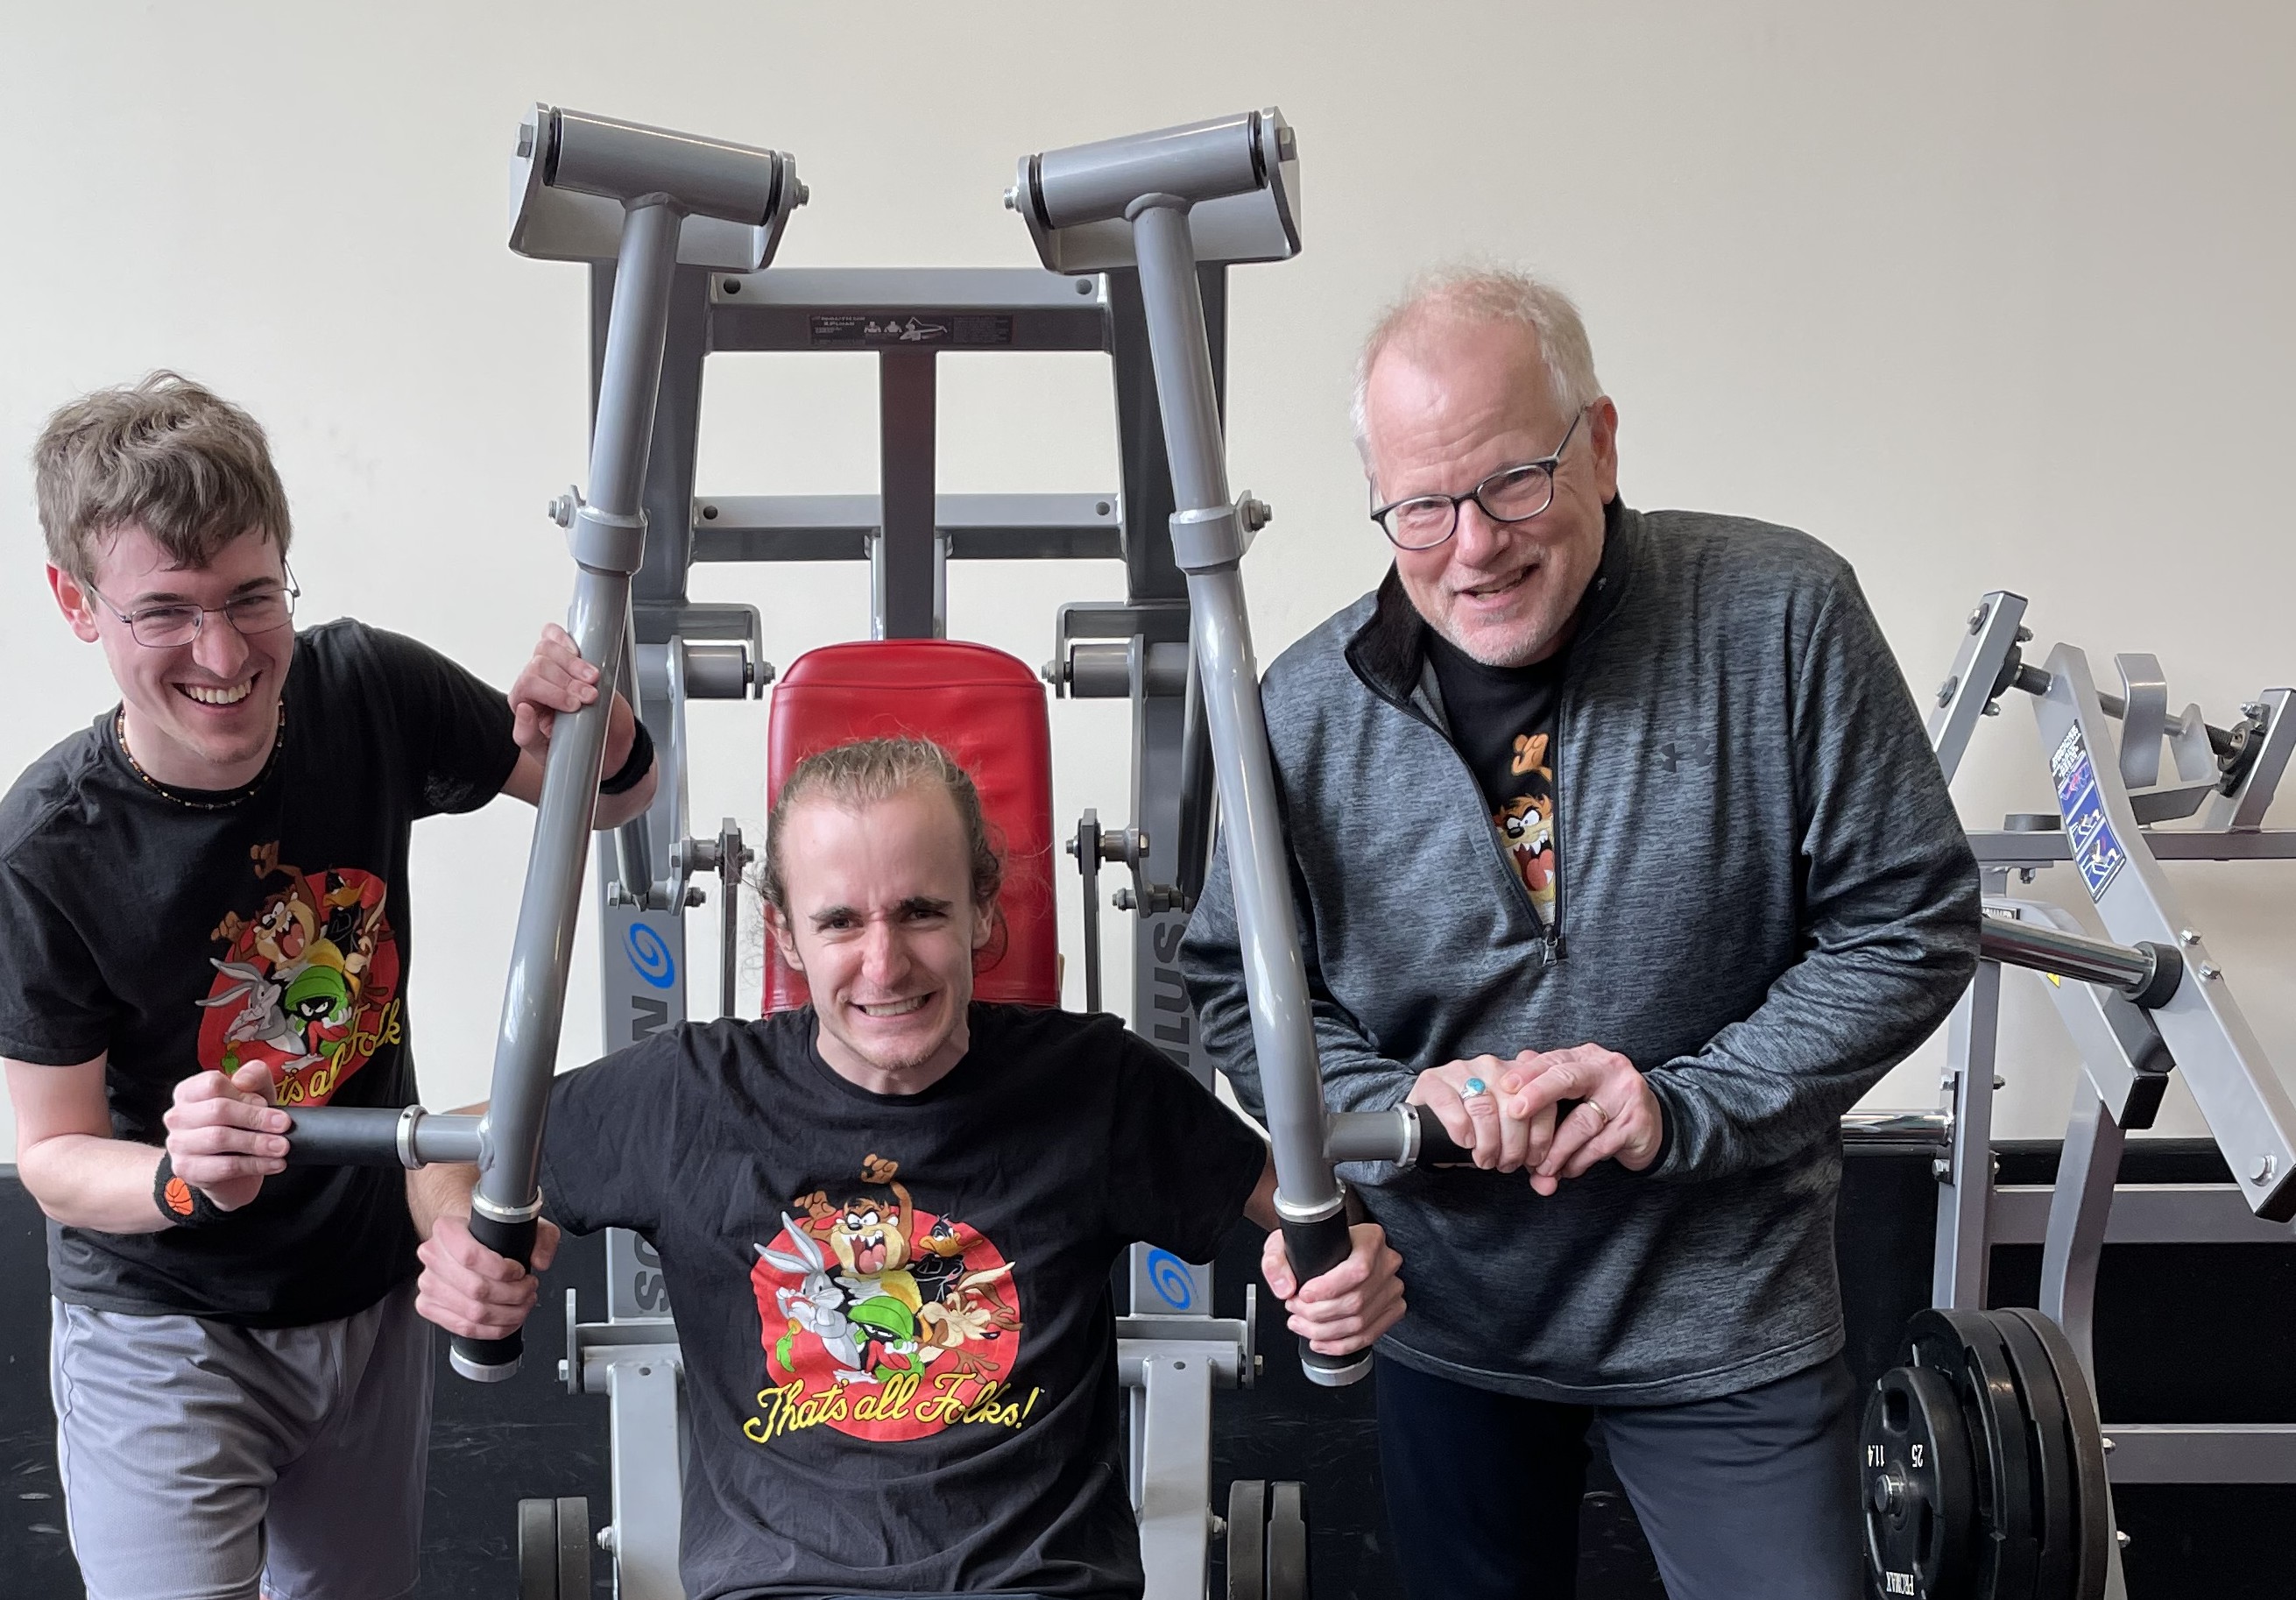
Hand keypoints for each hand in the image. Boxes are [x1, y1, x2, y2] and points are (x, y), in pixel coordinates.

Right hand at [162, 1063, 287, 1211]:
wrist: (231, 1167)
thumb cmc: (242, 1124)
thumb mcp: (255, 1094)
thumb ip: (254, 1076)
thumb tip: (244, 1081)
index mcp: (190, 1091)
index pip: (213, 1084)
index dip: (244, 1095)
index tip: (266, 1103)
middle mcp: (178, 1116)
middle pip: (218, 1110)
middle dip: (256, 1118)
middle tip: (284, 1126)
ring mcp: (178, 1144)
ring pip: (219, 1138)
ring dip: (257, 1143)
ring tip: (282, 1146)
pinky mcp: (186, 1169)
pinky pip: (223, 1167)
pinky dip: (254, 1165)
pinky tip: (274, 1163)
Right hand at [413, 1212, 562, 1339]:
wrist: (465, 1238)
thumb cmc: (489, 1231)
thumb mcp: (522, 1222)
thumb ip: (541, 1236)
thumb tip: (540, 1262)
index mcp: (447, 1230)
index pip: (471, 1257)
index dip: (502, 1270)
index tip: (520, 1271)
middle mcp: (433, 1256)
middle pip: (476, 1289)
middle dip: (513, 1295)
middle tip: (529, 1289)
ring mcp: (429, 1284)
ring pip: (472, 1313)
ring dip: (507, 1315)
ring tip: (523, 1305)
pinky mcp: (429, 1306)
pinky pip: (463, 1328)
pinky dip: (492, 1330)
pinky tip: (507, 1321)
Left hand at [510, 624, 632, 773]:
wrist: (605, 744)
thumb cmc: (574, 748)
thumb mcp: (546, 752)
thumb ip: (528, 735)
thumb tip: (523, 710)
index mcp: (523, 702)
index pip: (528, 685)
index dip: (553, 693)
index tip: (575, 706)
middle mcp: (534, 682)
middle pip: (539, 665)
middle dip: (567, 681)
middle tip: (589, 697)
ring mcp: (551, 667)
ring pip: (547, 648)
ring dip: (574, 663)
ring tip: (593, 680)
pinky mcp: (567, 656)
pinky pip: (554, 635)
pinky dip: (566, 638)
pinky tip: (581, 653)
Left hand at [1260, 1223, 1404, 1355]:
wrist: (1329, 1249)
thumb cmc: (1311, 1244)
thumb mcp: (1286, 1242)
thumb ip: (1276, 1261)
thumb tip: (1285, 1288)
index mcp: (1370, 1239)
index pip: (1357, 1270)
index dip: (1328, 1289)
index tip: (1303, 1295)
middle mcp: (1386, 1262)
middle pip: (1356, 1301)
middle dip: (1318, 1313)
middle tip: (1295, 1309)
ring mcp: (1392, 1288)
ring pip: (1360, 1323)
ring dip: (1325, 1332)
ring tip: (1301, 1325)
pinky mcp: (1392, 1309)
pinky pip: (1369, 1336)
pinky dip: (1341, 1345)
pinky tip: (1320, 1341)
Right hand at [1407, 1053, 1554, 1172]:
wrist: (1428, 1120)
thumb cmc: (1476, 1130)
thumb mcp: (1510, 1139)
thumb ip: (1531, 1158)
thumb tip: (1548, 1184)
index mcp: (1519, 1075)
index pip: (1543, 1103)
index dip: (1540, 1138)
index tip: (1532, 1161)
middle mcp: (1492, 1066)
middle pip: (1514, 1108)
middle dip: (1513, 1147)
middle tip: (1505, 1165)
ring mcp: (1461, 1070)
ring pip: (1484, 1108)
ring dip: (1487, 1143)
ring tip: (1484, 1159)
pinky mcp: (1432, 1080)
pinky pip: (1451, 1105)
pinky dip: (1461, 1130)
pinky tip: (1465, 1142)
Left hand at [1505, 1044, 1664, 1195]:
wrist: (1652, 1124)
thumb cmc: (1600, 1107)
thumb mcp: (1573, 1096)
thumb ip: (1542, 1099)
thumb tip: (1504, 1106)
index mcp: (1586, 1057)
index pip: (1553, 1059)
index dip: (1527, 1072)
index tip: (1503, 1086)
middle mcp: (1608, 1069)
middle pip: (1568, 1078)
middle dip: (1538, 1094)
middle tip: (1515, 1113)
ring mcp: (1626, 1095)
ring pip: (1582, 1121)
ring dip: (1556, 1148)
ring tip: (1540, 1166)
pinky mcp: (1637, 1123)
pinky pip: (1598, 1146)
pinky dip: (1577, 1161)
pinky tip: (1566, 1170)